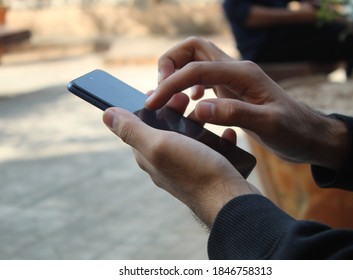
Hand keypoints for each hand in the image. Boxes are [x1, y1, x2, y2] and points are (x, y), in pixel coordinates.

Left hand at [102, 92, 259, 227]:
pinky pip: (210, 149)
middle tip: (187, 98)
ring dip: (197, 121)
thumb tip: (106, 115)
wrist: (230, 200)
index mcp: (149, 156)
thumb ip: (132, 130)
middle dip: (174, 110)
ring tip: (206, 112)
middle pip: (165, 129)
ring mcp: (187, 167)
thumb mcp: (159, 145)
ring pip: (189, 137)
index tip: (162, 90)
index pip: (139, 125)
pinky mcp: (208, 170)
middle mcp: (165, 162)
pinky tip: (225, 134)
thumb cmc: (195, 171)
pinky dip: (217, 139)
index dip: (148, 105)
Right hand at [146, 37, 347, 169]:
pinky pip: (204, 79)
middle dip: (170, 63)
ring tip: (170, 98)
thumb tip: (198, 108)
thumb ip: (235, 113)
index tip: (153, 103)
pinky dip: (190, 86)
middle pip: (194, 48)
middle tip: (161, 90)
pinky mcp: (233, 92)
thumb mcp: (269, 124)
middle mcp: (236, 71)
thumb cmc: (294, 131)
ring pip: (197, 62)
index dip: (170, 83)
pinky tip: (192, 104)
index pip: (196, 68)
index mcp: (243, 74)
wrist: (310, 136)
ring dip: (178, 73)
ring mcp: (234, 80)